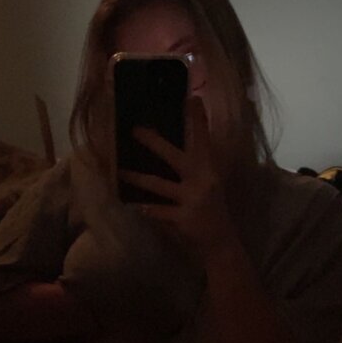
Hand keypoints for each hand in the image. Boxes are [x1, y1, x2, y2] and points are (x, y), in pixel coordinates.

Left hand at [118, 96, 237, 261]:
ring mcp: (192, 200)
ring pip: (158, 185)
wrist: (221, 244)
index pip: (203, 140)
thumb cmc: (212, 211)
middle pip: (175, 156)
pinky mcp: (183, 219)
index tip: (192, 98)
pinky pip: (157, 211)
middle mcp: (202, 180)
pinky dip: (144, 208)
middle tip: (134, 130)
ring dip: (136, 178)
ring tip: (119, 171)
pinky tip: (131, 204)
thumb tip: (174, 148)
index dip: (198, 120)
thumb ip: (196, 166)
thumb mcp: (210, 184)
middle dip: (154, 142)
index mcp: (209, 170)